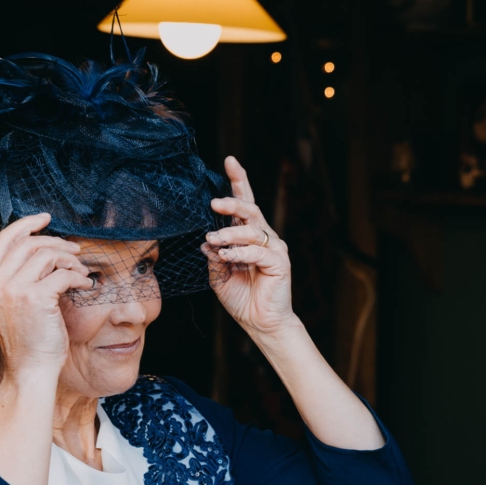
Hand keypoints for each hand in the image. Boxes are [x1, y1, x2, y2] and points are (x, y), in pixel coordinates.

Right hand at [0, 213, 91, 373]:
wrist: (31, 370)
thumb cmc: (29, 339)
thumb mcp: (15, 304)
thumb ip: (20, 277)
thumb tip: (46, 248)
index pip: (5, 239)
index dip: (26, 224)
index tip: (46, 219)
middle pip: (29, 243)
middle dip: (57, 242)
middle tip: (76, 251)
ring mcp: (14, 290)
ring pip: (47, 255)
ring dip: (70, 259)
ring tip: (81, 271)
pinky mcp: (36, 298)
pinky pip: (63, 274)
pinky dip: (79, 276)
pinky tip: (85, 285)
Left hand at [203, 156, 296, 335]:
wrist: (259, 323)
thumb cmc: (242, 299)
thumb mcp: (219, 275)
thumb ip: (214, 256)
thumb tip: (206, 240)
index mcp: (249, 237)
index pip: (244, 203)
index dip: (238, 181)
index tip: (229, 160)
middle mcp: (264, 237)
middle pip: (249, 209)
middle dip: (232, 201)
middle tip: (213, 202)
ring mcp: (274, 248)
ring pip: (251, 229)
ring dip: (229, 233)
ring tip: (214, 240)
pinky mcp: (280, 262)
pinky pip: (257, 251)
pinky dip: (239, 253)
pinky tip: (227, 257)